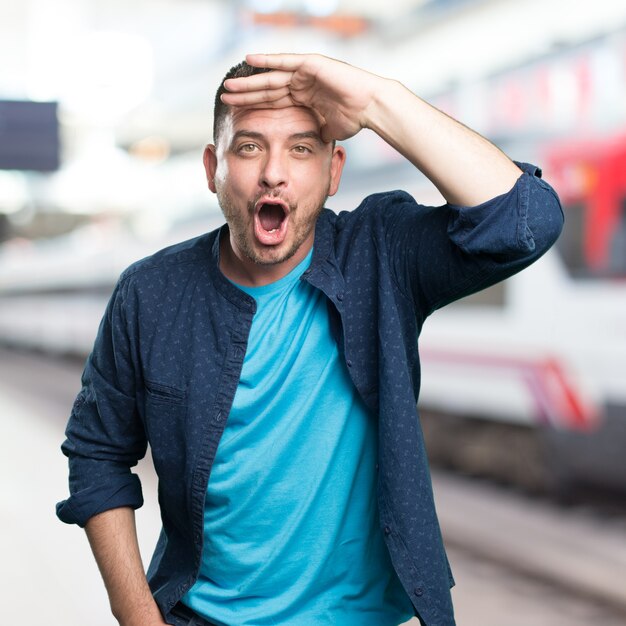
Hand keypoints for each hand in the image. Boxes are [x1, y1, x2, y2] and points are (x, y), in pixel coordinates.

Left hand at [220, 53, 385, 142]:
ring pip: (271, 77)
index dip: (253, 105)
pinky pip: (285, 62)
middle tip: (223, 96)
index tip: (235, 110)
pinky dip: (268, 61)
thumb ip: (317, 132)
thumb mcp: (328, 129)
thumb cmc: (354, 118)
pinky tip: (250, 59)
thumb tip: (313, 143)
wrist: (370, 107)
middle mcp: (301, 83)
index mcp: (303, 98)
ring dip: (249, 82)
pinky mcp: (311, 64)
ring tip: (229, 85)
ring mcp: (305, 73)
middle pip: (266, 89)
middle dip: (244, 94)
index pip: (272, 102)